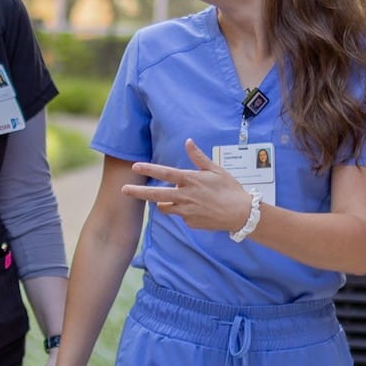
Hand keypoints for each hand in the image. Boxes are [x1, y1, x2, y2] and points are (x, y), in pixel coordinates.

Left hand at [120, 139, 252, 232]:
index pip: (166, 173)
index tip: (135, 166)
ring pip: (165, 206)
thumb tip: (188, 141)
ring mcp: (186, 212)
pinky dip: (183, 211)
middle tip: (123, 190)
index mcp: (191, 180)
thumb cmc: (230, 189)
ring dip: (164, 202)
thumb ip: (198, 157)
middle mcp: (185, 196)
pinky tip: (199, 209)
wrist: (242, 215)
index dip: (149, 169)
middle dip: (138, 192)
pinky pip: (181, 215)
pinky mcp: (190, 223)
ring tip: (176, 198)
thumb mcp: (216, 170)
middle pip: (156, 194)